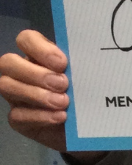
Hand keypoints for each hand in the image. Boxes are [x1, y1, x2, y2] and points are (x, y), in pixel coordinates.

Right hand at [0, 30, 104, 163]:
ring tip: (63, 102)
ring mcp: (16, 96)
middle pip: (8, 62)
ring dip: (36, 94)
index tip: (63, 63)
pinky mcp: (18, 119)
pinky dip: (41, 116)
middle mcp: (21, 73)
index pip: (26, 39)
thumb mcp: (85, 77)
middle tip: (63, 84)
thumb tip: (87, 61)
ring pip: (6, 86)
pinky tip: (61, 117)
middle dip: (35, 73)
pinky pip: (17, 115)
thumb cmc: (85, 93)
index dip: (40, 49)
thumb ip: (79, 66)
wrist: (89, 124)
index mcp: (38, 56)